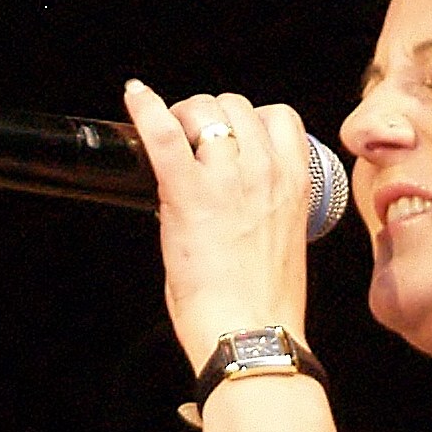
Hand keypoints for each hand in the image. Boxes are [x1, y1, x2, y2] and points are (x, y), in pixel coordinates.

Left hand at [121, 79, 312, 371]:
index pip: (279, 117)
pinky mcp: (188, 193)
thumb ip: (263, 208)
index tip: (232, 137)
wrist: (251, 334)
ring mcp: (227, 179)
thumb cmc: (266, 304)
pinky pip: (162, 133)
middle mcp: (265, 171)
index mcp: (295, 183)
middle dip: (211, 115)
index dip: (250, 119)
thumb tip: (230, 199)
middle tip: (191, 139)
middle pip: (236, 105)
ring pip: (204, 109)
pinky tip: (135, 97)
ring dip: (183, 116)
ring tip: (170, 136)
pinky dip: (145, 108)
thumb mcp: (282, 241)